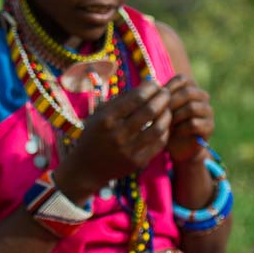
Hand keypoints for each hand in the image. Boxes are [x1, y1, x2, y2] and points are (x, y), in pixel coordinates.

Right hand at [54, 79, 171, 201]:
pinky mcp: (137, 162)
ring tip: (167, 109)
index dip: (149, 88)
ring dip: (166, 114)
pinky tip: (164, 125)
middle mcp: (117, 134)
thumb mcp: (99, 115)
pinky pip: (158, 144)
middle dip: (162, 98)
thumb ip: (119, 101)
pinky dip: (164, 131)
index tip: (154, 84)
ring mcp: (128, 150)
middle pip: (149, 110)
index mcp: (106, 119)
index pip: (136, 98)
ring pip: (158, 128)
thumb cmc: (94, 135)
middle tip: (166, 93)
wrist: (86, 169)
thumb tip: (146, 86)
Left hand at [164, 75, 214, 164]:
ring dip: (176, 116)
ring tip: (167, 123)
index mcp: (191, 87)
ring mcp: (208, 111)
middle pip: (188, 92)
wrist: (177, 145)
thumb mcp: (161, 107)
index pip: (182, 79)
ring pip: (192, 107)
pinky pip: (194, 123)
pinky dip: (181, 128)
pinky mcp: (209, 126)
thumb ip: (159, 94)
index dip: (167, 88)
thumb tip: (148, 81)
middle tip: (160, 114)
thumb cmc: (166, 123)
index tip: (156, 100)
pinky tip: (174, 131)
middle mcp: (203, 96)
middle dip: (170, 103)